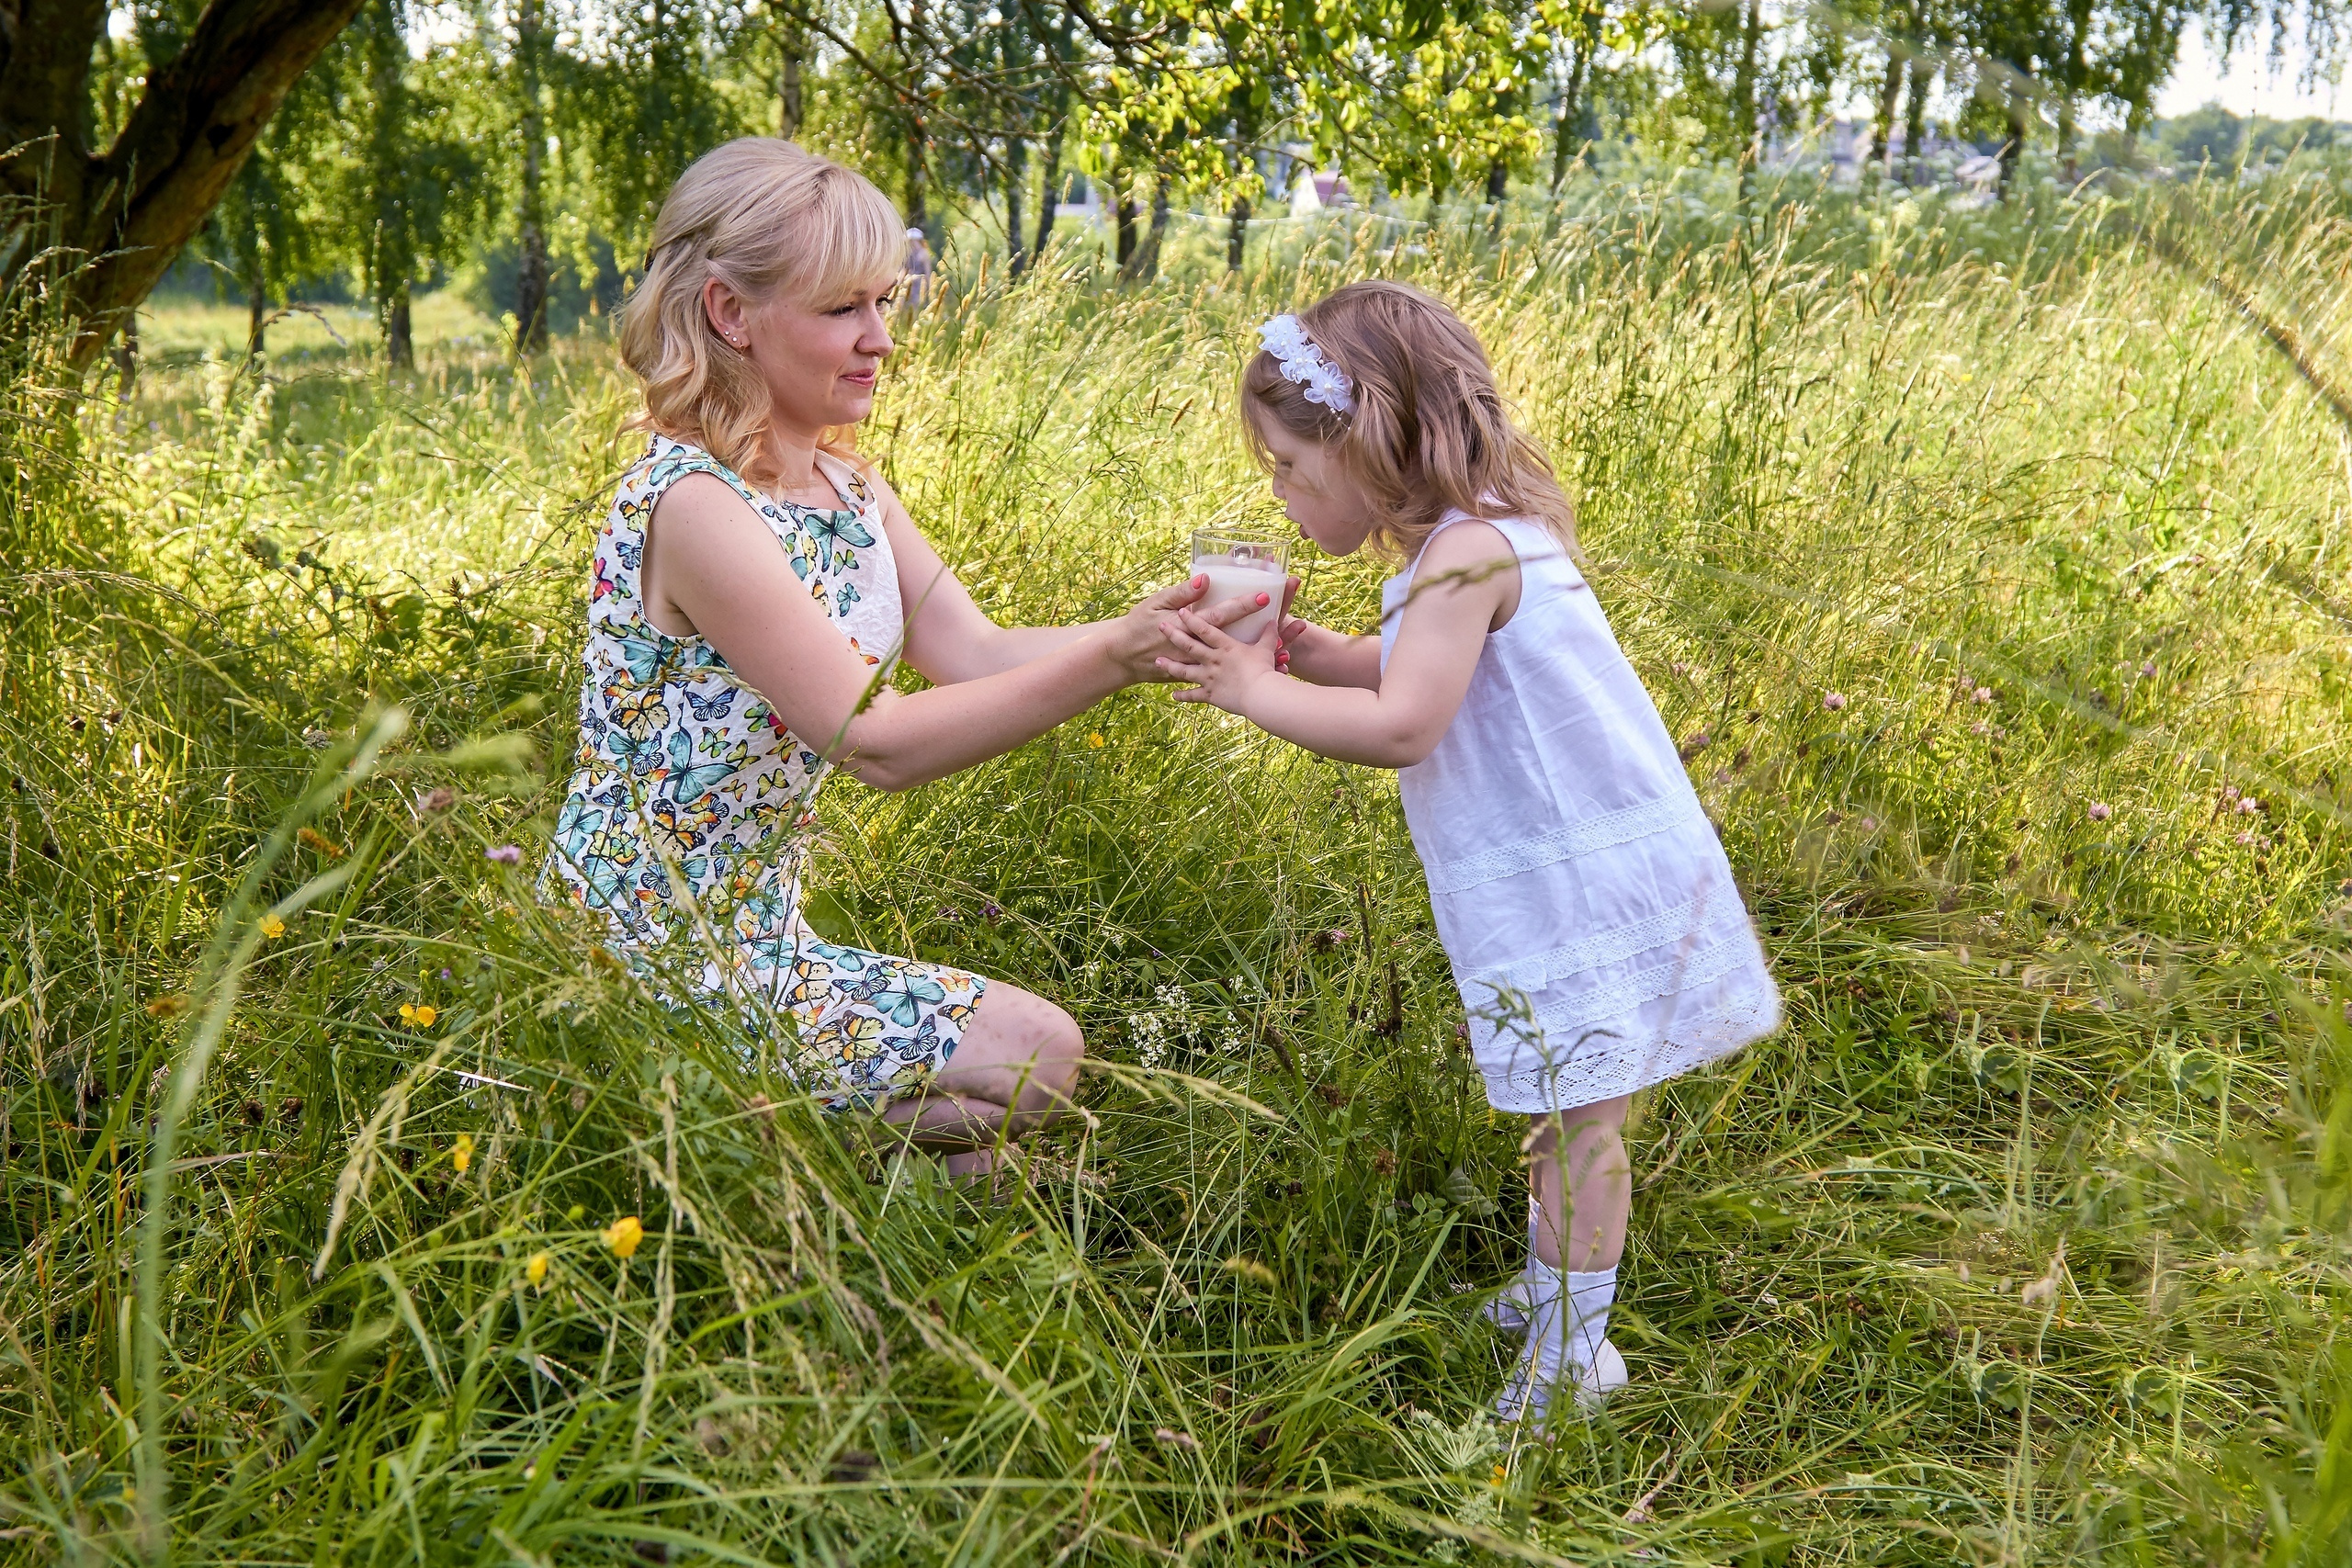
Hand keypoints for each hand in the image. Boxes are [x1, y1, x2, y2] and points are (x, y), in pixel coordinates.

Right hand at [1115, 575, 1279, 682]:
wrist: (1122, 656)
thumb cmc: (1138, 624)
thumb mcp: (1157, 602)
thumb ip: (1183, 592)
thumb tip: (1206, 577)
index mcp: (1189, 625)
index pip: (1221, 614)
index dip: (1243, 606)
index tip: (1266, 597)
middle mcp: (1196, 648)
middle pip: (1235, 639)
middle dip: (1261, 633)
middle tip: (1290, 624)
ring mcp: (1197, 665)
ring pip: (1232, 664)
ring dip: (1258, 661)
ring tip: (1285, 658)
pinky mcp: (1194, 677)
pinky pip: (1222, 678)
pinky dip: (1242, 679)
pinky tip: (1261, 679)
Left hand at [1156, 602, 1281, 712]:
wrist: (1261, 695)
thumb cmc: (1264, 669)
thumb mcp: (1267, 648)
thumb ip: (1268, 634)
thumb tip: (1272, 620)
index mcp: (1225, 646)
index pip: (1204, 629)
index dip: (1191, 619)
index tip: (1180, 611)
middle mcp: (1213, 660)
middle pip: (1189, 646)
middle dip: (1174, 635)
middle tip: (1160, 627)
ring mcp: (1209, 678)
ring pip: (1184, 671)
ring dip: (1170, 666)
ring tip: (1158, 661)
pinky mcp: (1211, 695)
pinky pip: (1193, 696)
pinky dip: (1183, 696)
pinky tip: (1173, 695)